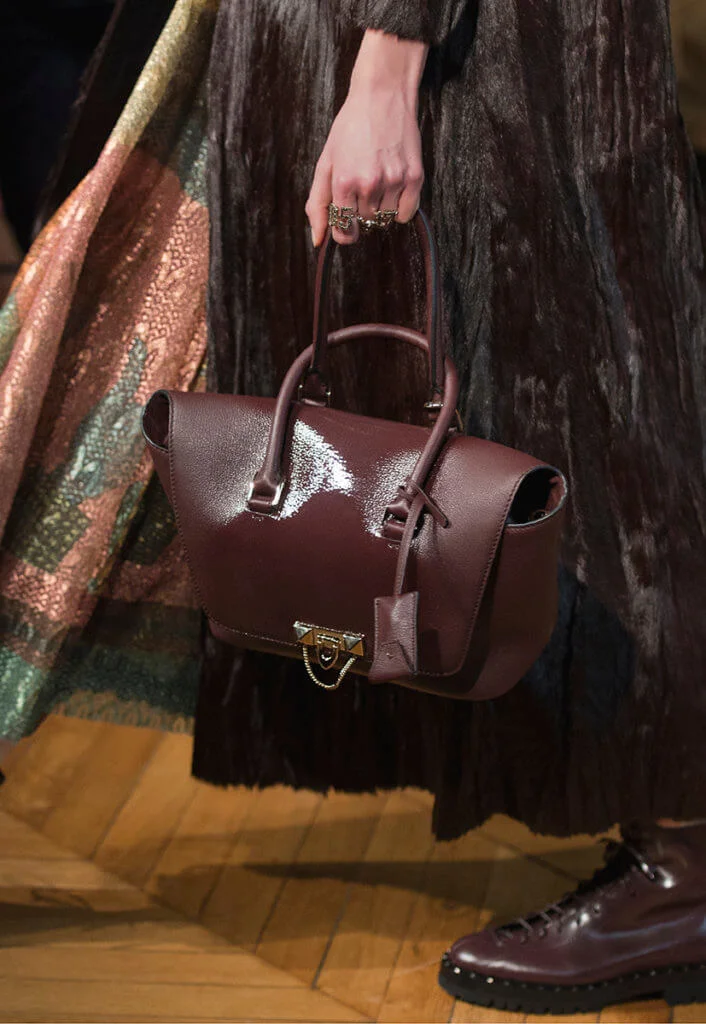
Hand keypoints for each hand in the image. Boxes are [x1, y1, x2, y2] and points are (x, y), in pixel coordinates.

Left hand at [306, 31, 427, 246]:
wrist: (382, 95)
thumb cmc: (350, 128)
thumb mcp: (327, 162)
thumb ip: (318, 204)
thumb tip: (317, 241)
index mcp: (344, 182)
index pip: (344, 231)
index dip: (344, 230)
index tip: (347, 221)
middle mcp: (369, 184)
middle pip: (366, 223)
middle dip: (362, 210)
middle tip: (363, 184)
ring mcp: (394, 181)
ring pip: (385, 219)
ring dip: (381, 207)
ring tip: (379, 178)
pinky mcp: (415, 177)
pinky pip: (406, 213)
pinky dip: (400, 207)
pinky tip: (393, 186)